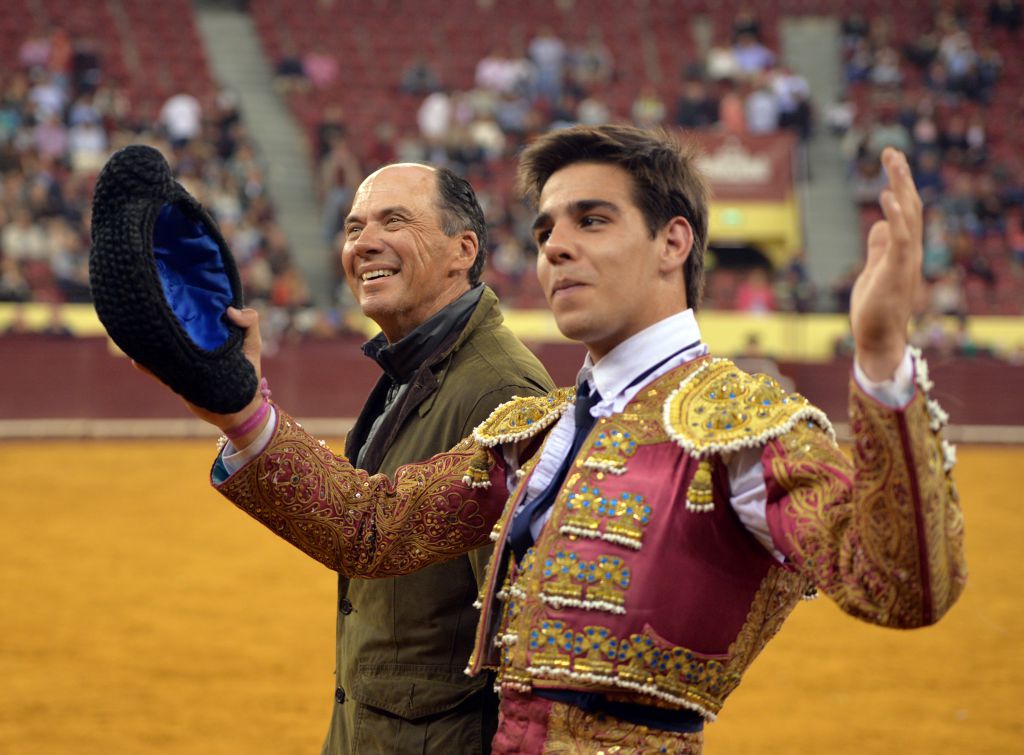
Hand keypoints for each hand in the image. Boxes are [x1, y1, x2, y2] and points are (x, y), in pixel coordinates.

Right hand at [133, 307, 268, 441]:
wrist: (239, 409)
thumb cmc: (248, 371)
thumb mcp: (252, 344)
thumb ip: (250, 323)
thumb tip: (229, 310)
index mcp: (209, 330)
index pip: (193, 311)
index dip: (186, 299)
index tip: (177, 287)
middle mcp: (194, 342)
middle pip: (175, 326)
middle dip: (165, 317)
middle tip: (152, 305)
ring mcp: (183, 359)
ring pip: (162, 346)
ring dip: (153, 339)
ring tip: (142, 327)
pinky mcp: (176, 377)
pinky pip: (156, 370)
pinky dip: (146, 364)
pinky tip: (136, 358)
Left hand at [849, 148, 922, 380]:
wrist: (877, 340)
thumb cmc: (875, 309)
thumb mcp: (873, 270)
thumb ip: (879, 248)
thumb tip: (880, 225)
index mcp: (904, 250)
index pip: (906, 211)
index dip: (900, 186)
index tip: (891, 162)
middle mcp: (910, 252)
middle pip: (911, 206)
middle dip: (901, 178)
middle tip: (891, 151)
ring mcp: (905, 261)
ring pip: (909, 216)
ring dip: (900, 187)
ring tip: (892, 162)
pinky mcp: (896, 271)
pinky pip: (900, 238)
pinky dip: (897, 216)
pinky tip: (888, 197)